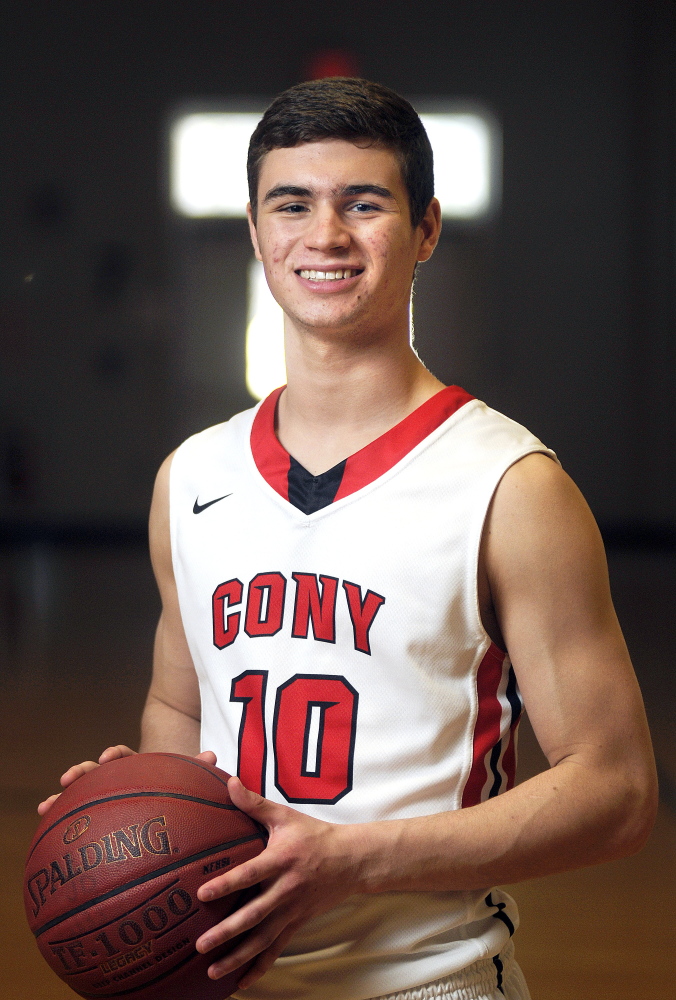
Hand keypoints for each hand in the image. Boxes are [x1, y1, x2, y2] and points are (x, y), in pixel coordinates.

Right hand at [37, 747, 217, 814]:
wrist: (172, 804)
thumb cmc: (179, 791)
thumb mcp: (187, 780)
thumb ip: (196, 769)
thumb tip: (211, 755)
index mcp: (138, 770)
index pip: (124, 757)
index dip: (114, 756)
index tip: (106, 758)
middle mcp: (119, 781)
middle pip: (95, 773)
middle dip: (80, 774)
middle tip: (67, 778)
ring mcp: (107, 799)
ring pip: (80, 796)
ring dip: (63, 798)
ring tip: (45, 806)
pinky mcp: (102, 820)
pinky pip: (80, 823)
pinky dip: (62, 825)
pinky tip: (46, 831)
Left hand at [195, 777, 364, 990]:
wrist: (351, 860)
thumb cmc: (313, 835)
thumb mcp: (285, 816)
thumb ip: (254, 803)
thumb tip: (229, 782)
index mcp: (281, 860)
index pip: (250, 874)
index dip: (227, 884)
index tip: (202, 894)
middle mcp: (286, 889)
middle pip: (254, 915)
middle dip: (227, 931)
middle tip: (201, 944)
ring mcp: (292, 911)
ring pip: (263, 939)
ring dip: (237, 957)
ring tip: (212, 971)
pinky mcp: (296, 924)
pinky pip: (276, 950)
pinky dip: (258, 969)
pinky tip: (239, 984)